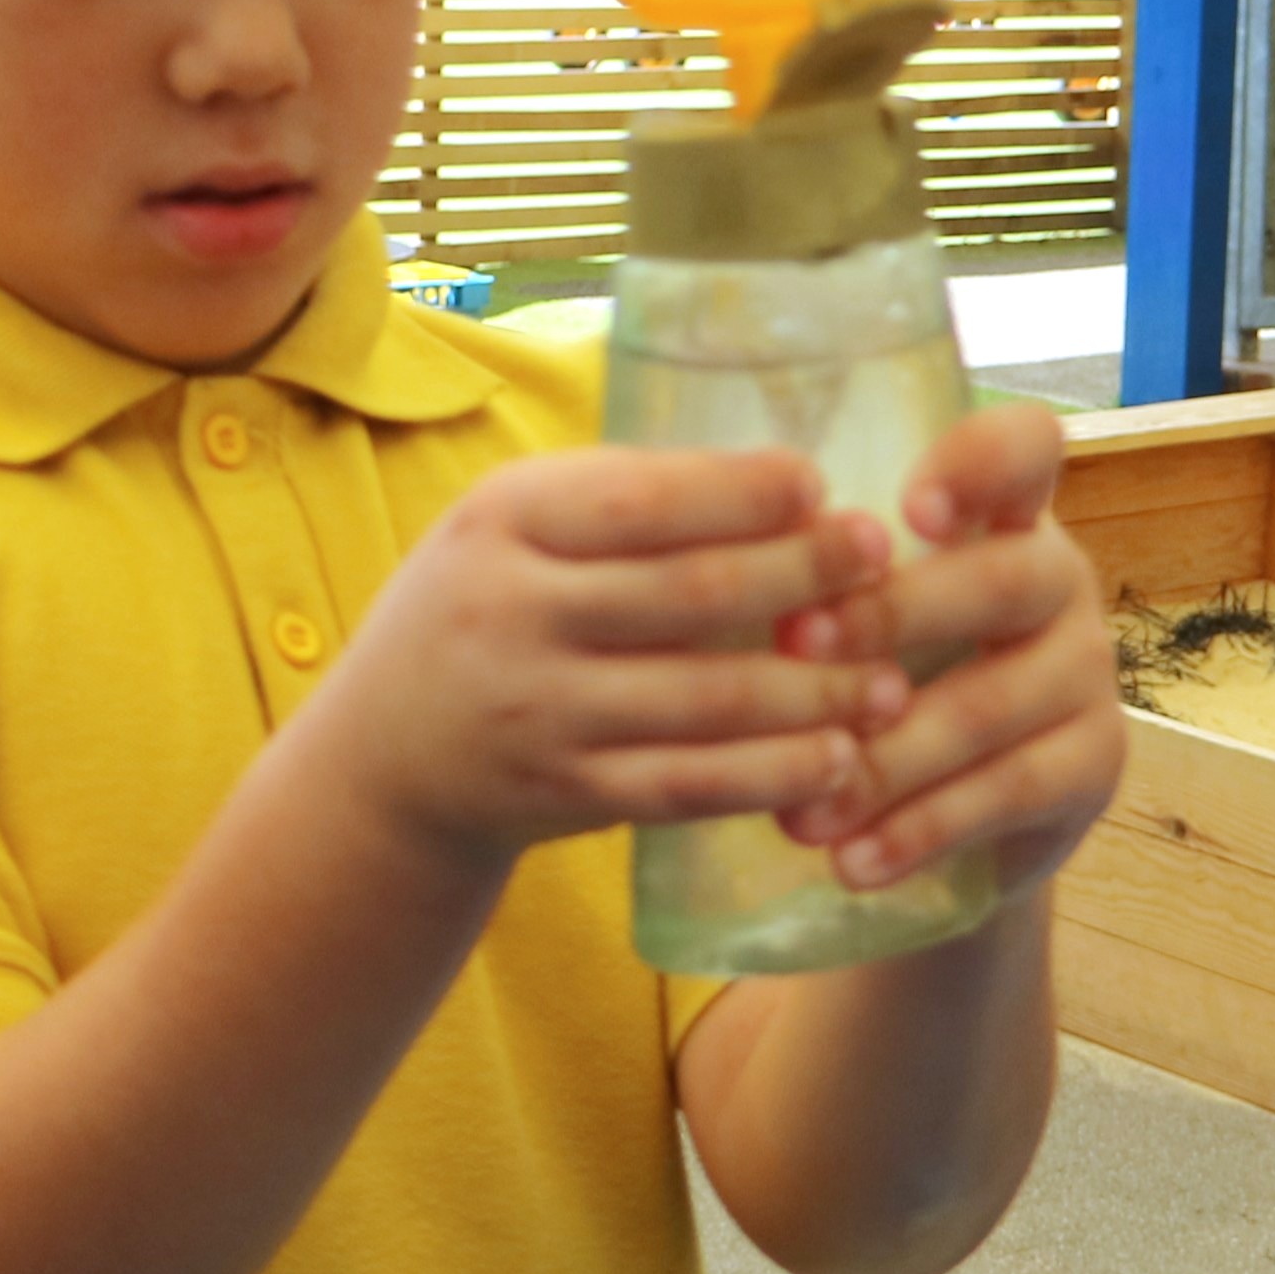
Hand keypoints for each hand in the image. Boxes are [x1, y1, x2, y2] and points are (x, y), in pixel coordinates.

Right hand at [300, 447, 908, 874]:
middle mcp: (512, 613)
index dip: (742, 493)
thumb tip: (790, 478)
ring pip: (704, 701)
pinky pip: (687, 785)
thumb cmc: (486, 607)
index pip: (640, 500)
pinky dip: (771, 774)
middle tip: (883, 564)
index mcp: (505, 521)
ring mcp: (538, 713)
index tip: (822, 486)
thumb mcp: (513, 526)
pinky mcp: (563, 795)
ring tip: (892, 680)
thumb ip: (625, 497)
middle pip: (689, 593)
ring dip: (814, 691)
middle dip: (803, 577)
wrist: (382, 760)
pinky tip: (839, 761)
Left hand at [779, 404, 1122, 899]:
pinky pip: (1011, 792)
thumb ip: (805, 576)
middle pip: (1005, 575)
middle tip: (795, 645)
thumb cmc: (870, 676)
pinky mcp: (1093, 761)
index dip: (980, 462)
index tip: (910, 508)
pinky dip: (922, 829)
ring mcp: (1084, 670)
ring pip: (993, 701)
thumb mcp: (847, 613)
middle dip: (895, 612)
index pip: (1025, 447)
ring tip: (798, 809)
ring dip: (888, 757)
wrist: (950, 816)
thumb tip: (676, 569)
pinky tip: (853, 859)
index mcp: (999, 514)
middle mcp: (1055, 577)